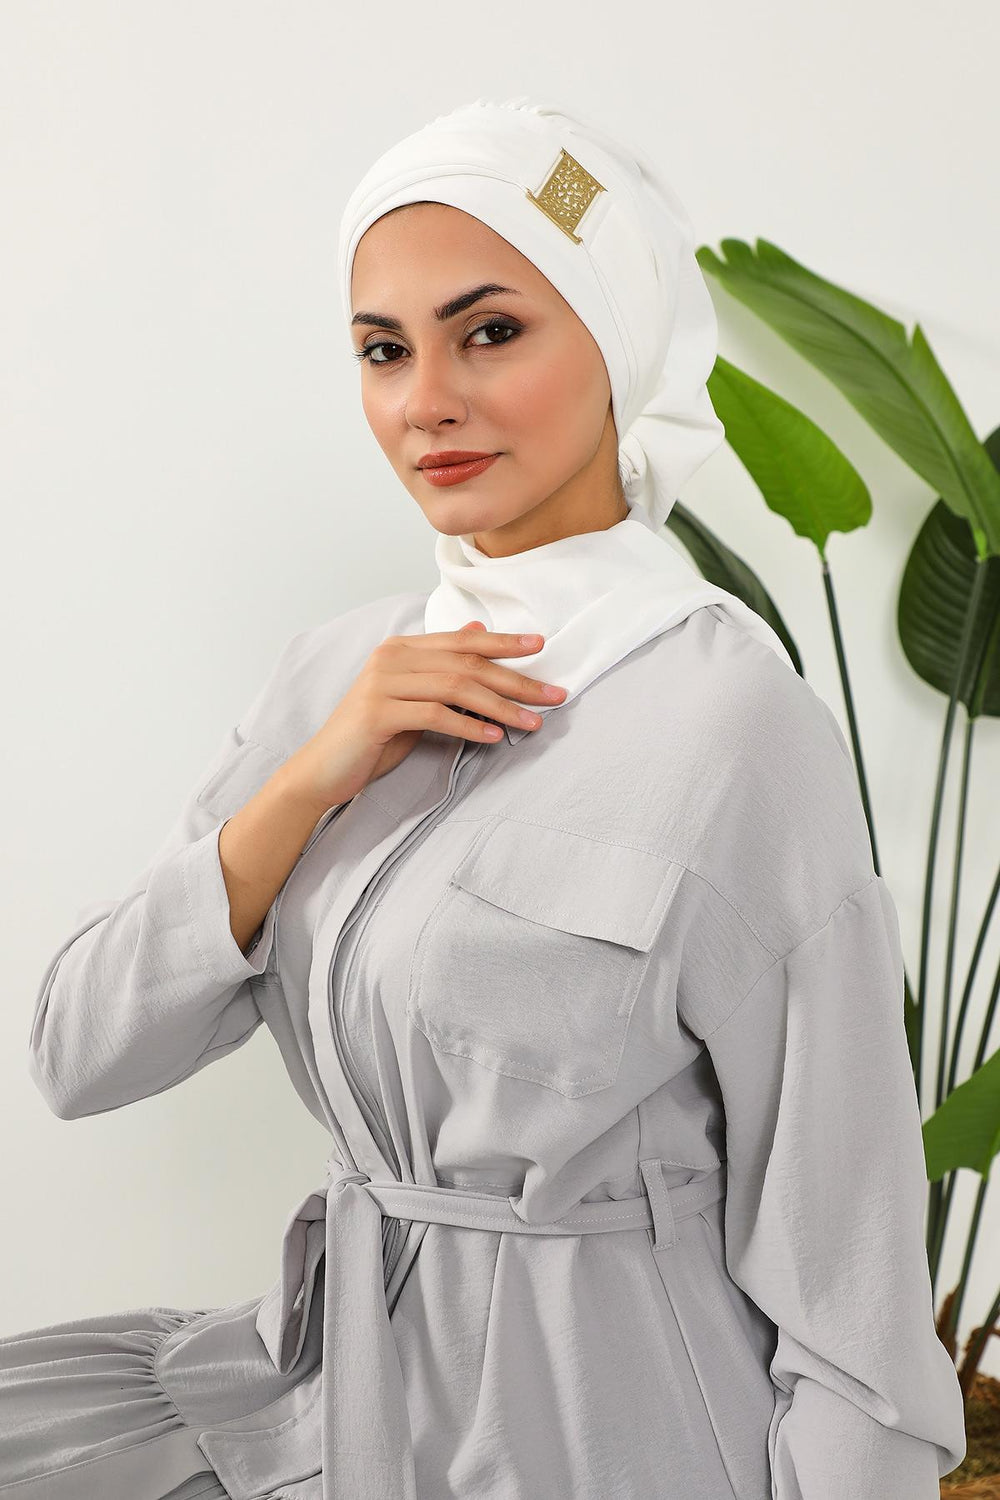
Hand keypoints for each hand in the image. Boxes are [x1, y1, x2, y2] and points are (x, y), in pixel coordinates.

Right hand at [283, 620, 566, 810]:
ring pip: (456, 687)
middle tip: (555, 693)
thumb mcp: (414, 697)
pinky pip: (435, 714)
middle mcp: (391, 657)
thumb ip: (443, 666)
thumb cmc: (373, 736)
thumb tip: (478, 631)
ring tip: (533, 722)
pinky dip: (468, 726)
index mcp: (402, 648)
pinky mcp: (378, 712)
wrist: (324, 770)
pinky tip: (493, 737)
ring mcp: (382, 683)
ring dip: (501, 706)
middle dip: (516, 679)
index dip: (504, 643)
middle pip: (466, 663)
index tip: (542, 648)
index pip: (463, 641)